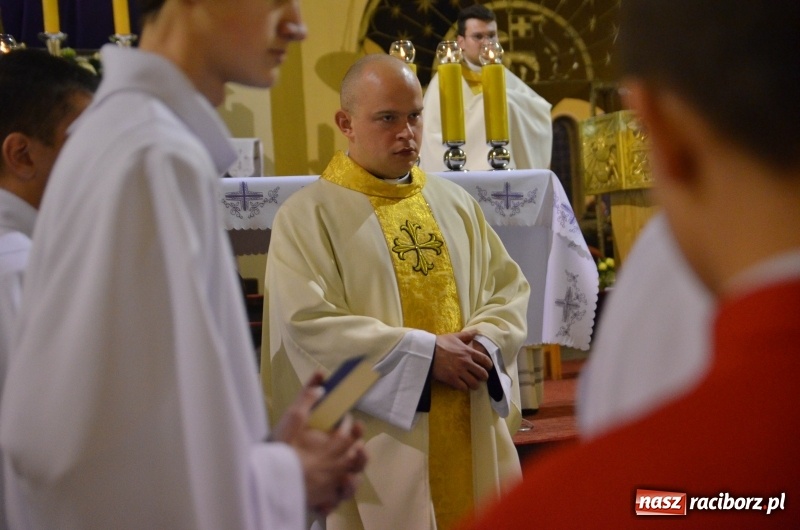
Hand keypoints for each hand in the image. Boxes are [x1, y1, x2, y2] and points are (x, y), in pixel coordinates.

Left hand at [271, 373, 367, 513]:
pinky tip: (320, 505)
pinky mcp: (321, 500)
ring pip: (350, 487)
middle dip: (361, 459)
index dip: (359, 433)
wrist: (266, 469)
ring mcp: (330, 482)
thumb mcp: (294, 415)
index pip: (355, 438)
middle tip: (356, 454)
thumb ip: (308, 394)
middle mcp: (336, 463)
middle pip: (359, 463)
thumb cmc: (283, 440)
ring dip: (351, 485)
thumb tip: (321, 372)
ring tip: (343, 483)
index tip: (356, 426)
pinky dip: (328, 507)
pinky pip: (331, 506)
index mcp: (333, 444)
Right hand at [432, 330, 492, 390]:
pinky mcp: (452, 379)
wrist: (426, 351)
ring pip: (474, 383)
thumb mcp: (454, 336)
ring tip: (471, 384)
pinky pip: (463, 388)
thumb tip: (477, 331)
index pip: (485, 360)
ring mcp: (459, 371)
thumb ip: (466, 335)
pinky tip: (461, 385)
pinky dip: (464, 388)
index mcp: (468, 351)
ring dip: (474, 384)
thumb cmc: (440, 343)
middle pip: (482, 374)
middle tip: (480, 378)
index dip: (489, 366)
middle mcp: (466, 362)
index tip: (488, 368)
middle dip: (483, 377)